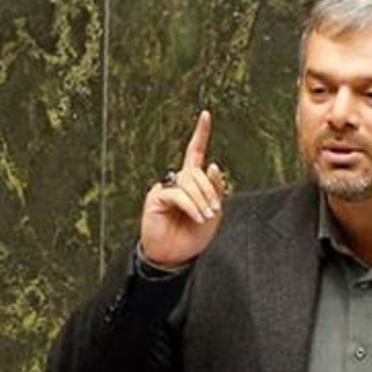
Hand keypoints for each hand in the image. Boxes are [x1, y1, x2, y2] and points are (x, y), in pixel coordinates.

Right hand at [139, 110, 226, 267]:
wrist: (177, 256)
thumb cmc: (194, 235)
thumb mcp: (213, 211)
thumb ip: (215, 188)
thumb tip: (212, 165)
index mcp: (193, 182)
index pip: (196, 153)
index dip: (201, 134)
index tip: (206, 115)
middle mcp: (178, 181)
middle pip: (197, 172)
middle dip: (209, 190)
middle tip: (213, 210)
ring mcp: (166, 188)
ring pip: (189, 182)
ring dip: (202, 200)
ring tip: (204, 217)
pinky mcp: (157, 198)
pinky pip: (178, 194)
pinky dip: (191, 205)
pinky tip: (197, 217)